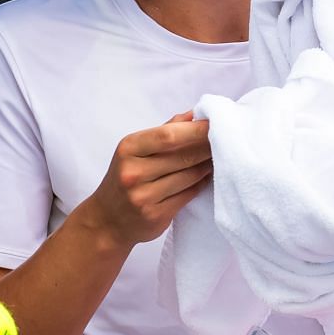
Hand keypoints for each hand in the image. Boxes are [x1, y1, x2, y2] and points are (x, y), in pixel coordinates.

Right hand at [82, 112, 212, 247]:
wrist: (107, 220)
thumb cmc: (125, 178)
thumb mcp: (134, 150)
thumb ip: (163, 132)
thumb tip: (194, 114)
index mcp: (128, 149)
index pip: (168, 135)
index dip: (196, 130)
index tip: (216, 123)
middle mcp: (133, 172)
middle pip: (183, 156)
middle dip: (208, 147)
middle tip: (226, 140)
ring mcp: (143, 196)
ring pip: (189, 176)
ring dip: (208, 165)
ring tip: (220, 157)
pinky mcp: (155, 215)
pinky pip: (188, 194)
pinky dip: (202, 183)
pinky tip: (208, 176)